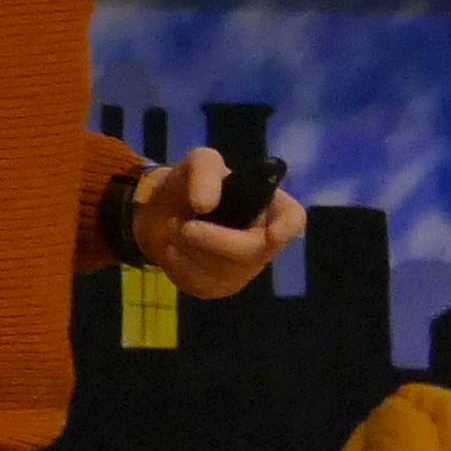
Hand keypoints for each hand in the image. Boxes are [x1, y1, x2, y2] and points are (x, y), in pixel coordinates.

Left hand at [135, 147, 308, 301]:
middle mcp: (262, 241)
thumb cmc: (190, 185)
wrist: (158, 212)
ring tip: (172, 227)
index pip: (292, 220)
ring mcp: (240, 269)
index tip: (271, 234)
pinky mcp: (216, 287)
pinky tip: (171, 248)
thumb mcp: (198, 164)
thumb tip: (206, 205)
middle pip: (254, 252)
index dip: (287, 229)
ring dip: (189, 247)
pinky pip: (201, 283)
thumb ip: (205, 172)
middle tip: (183, 226)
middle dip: (215, 240)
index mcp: (268, 207)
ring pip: (223, 270)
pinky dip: (177, 264)